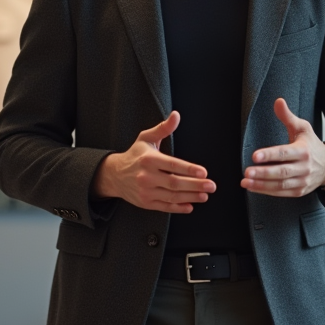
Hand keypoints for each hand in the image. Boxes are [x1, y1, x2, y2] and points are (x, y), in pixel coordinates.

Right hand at [91, 111, 214, 212]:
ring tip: (204, 195)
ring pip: (171, 196)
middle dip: (195, 185)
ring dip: (190, 197)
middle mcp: (146, 176)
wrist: (114, 175)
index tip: (203, 171)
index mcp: (149, 159)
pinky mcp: (146, 203)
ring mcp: (146, 191)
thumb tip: (176, 116)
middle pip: (174, 183)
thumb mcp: (146, 138)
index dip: (188, 169)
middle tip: (210, 185)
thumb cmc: (134, 155)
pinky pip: (164, 207)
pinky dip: (178, 208)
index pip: (172, 165)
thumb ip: (163, 128)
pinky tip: (190, 206)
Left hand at [242, 98, 324, 196]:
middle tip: (247, 171)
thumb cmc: (311, 145)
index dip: (270, 154)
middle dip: (263, 173)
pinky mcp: (299, 191)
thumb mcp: (302, 128)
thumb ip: (287, 116)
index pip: (284, 153)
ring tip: (246, 181)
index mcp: (303, 150)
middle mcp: (304, 167)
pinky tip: (253, 187)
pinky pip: (281, 193)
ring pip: (280, 185)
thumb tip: (278, 101)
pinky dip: (266, 191)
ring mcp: (302, 181)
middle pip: (282, 172)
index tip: (255, 155)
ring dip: (261, 184)